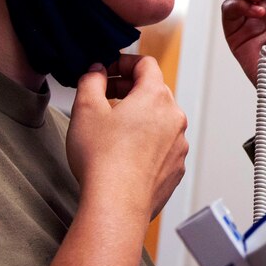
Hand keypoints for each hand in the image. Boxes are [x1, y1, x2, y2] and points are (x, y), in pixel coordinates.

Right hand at [65, 55, 187, 221]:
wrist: (117, 203)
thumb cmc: (102, 158)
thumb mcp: (86, 109)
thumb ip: (91, 80)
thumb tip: (97, 71)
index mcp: (156, 97)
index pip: (146, 64)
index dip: (124, 62)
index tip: (107, 71)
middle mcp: (175, 118)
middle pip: (154, 92)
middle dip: (129, 90)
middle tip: (104, 98)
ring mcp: (179, 145)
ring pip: (160, 120)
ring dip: (139, 118)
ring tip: (112, 129)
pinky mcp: (176, 167)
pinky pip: (163, 146)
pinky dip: (146, 142)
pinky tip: (124, 154)